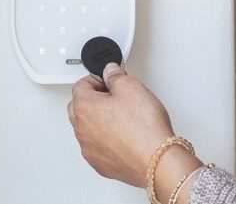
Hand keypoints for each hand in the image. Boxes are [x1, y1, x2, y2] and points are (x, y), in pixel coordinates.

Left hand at [67, 62, 175, 186]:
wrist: (156, 161)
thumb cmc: (144, 128)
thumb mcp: (131, 87)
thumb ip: (116, 75)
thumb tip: (110, 72)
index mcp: (84, 107)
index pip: (81, 85)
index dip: (97, 79)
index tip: (110, 81)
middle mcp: (81, 129)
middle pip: (79, 107)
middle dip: (94, 99)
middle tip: (114, 97)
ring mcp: (89, 148)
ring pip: (87, 128)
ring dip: (98, 120)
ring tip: (122, 117)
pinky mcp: (100, 164)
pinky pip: (97, 146)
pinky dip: (105, 140)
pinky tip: (123, 136)